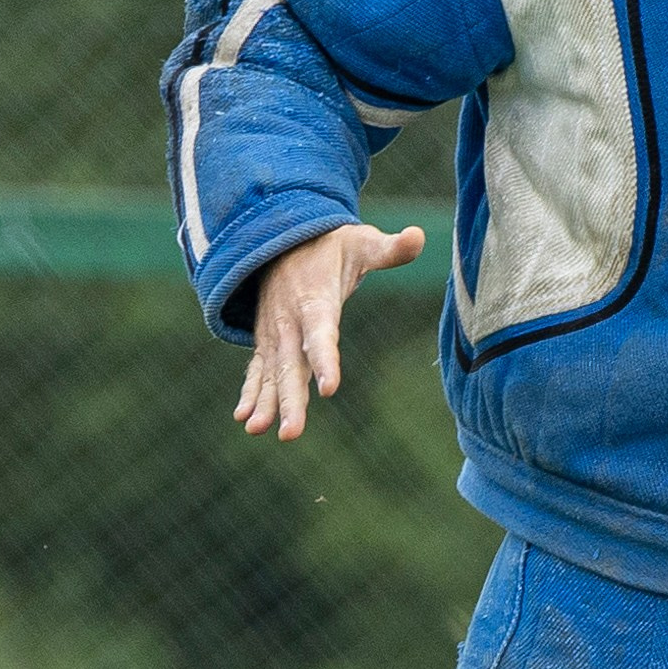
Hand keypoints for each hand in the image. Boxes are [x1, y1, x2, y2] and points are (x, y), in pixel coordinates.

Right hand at [235, 221, 426, 438]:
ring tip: (256, 429)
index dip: (326, 360)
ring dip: (265, 402)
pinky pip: (257, 369)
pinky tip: (247, 419)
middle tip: (291, 432)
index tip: (329, 389)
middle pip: (292, 365)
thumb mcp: (361, 242)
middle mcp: (290, 321)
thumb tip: (420, 236)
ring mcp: (275, 333)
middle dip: (289, 400)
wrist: (283, 238)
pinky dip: (251, 392)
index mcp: (315, 301)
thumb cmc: (331, 245)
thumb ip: (389, 248)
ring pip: (271, 373)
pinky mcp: (267, 340)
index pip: (322, 333)